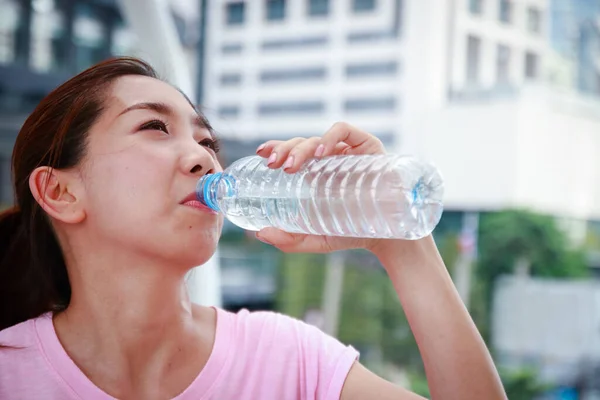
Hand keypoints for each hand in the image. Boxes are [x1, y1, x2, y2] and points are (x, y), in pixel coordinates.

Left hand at [254, 122, 385, 253]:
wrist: (389, 238)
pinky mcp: (368, 146)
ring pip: (318, 138)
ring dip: (300, 148)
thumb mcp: (316, 238)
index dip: (276, 147)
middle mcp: (331, 158)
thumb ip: (290, 239)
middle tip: (273, 165)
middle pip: (302, 143)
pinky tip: (321, 153)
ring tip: (290, 166)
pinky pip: (345, 131)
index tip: (261, 154)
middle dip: (284, 149)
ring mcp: (349, 151)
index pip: (292, 152)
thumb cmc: (352, 232)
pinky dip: (329, 136)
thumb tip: (260, 234)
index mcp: (316, 173)